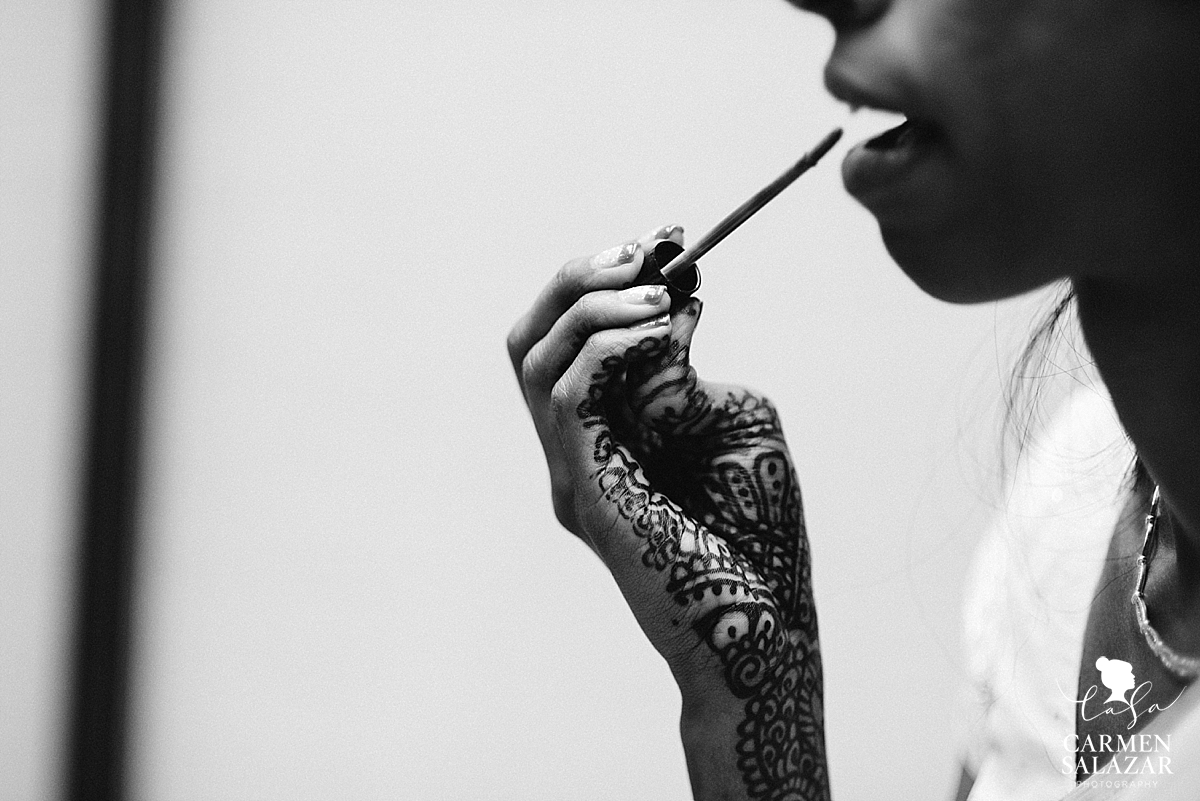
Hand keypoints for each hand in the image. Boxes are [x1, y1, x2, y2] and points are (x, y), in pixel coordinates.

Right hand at [507, 226, 828, 800]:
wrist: (762, 627)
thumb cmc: (759, 531)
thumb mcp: (730, 421)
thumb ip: (687, 367)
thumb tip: (673, 309)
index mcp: (597, 439)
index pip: (564, 339)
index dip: (604, 280)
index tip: (666, 244)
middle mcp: (570, 452)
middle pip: (526, 338)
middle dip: (578, 277)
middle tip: (642, 249)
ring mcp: (568, 472)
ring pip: (533, 356)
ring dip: (594, 302)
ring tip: (661, 291)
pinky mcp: (584, 489)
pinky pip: (568, 392)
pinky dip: (611, 344)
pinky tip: (667, 331)